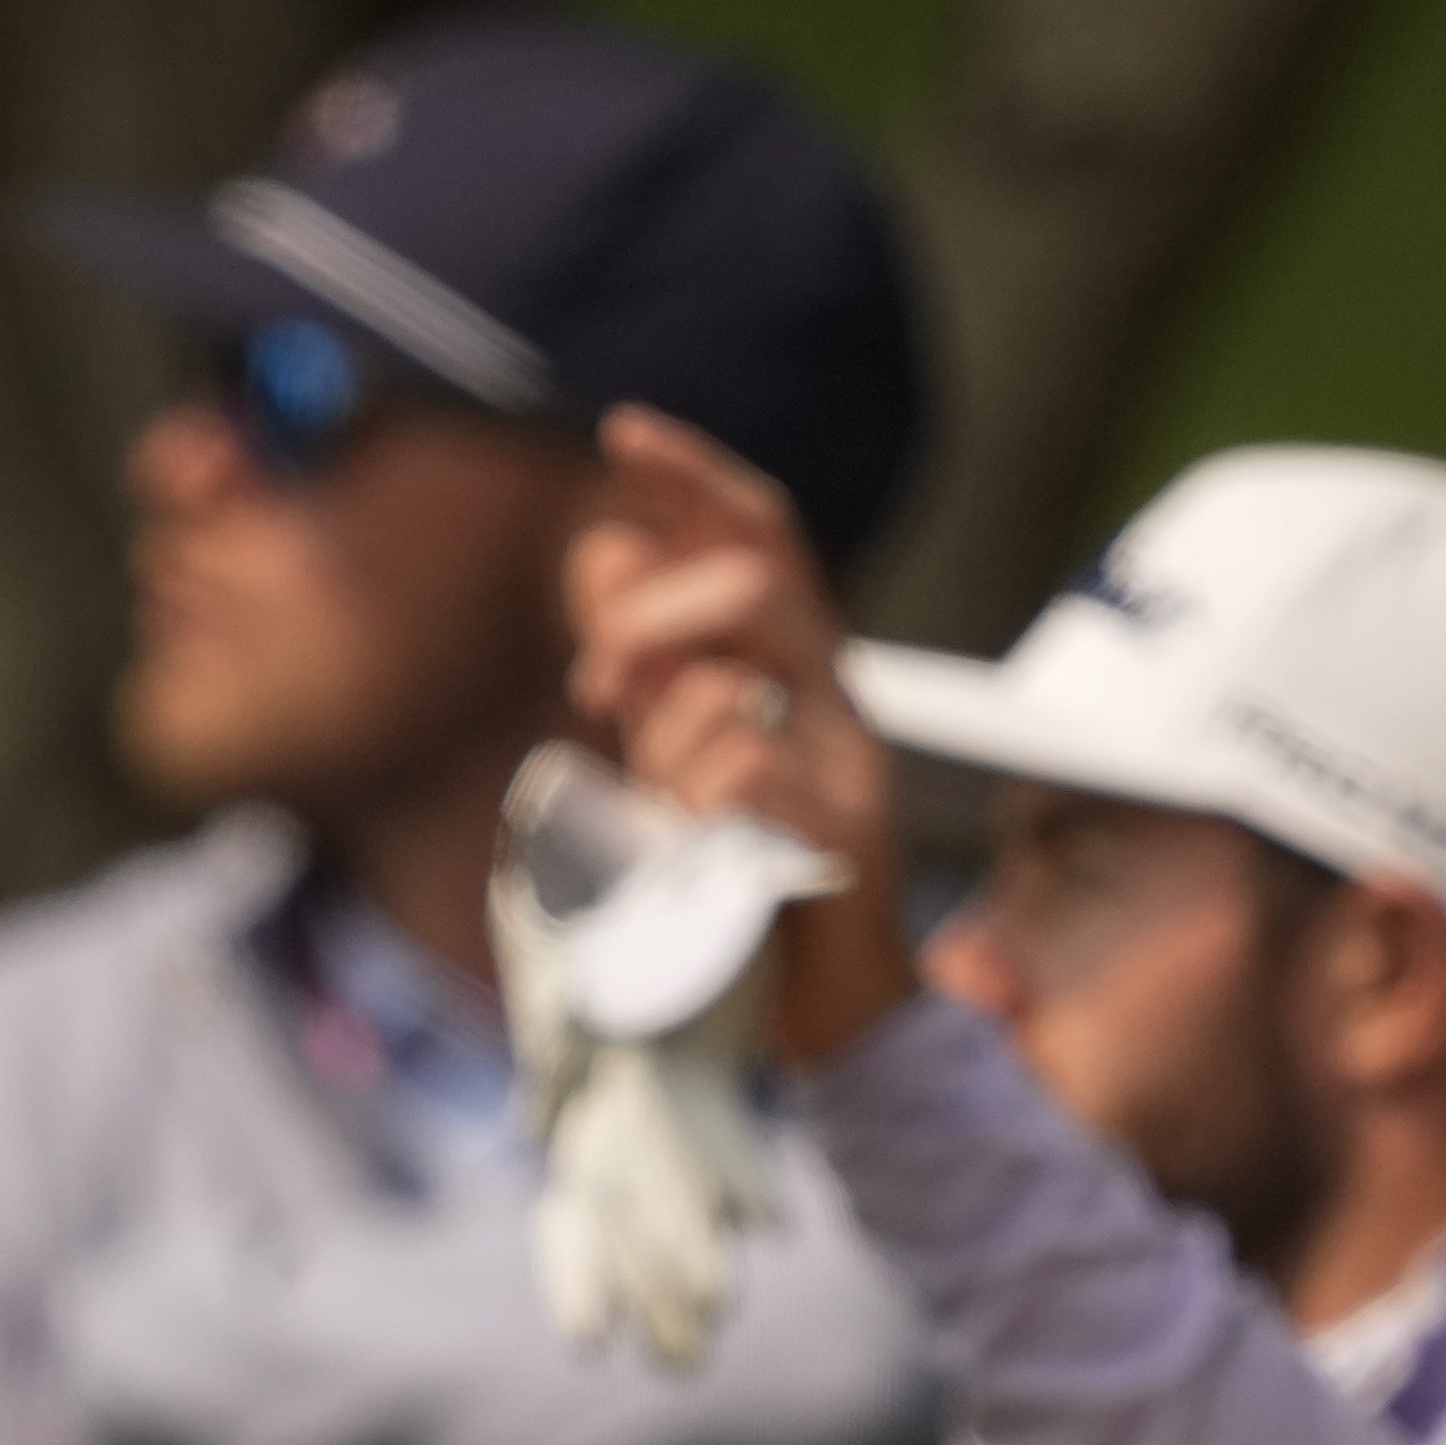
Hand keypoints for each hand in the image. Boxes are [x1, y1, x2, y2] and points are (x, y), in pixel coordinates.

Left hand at [561, 411, 913, 1059]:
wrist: (828, 1012)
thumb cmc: (741, 879)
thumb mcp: (672, 752)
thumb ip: (643, 661)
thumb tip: (601, 548)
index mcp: (796, 668)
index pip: (762, 532)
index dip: (695, 475)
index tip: (622, 432)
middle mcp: (835, 701)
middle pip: (759, 586)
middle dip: (654, 614)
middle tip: (593, 685)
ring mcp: (851, 770)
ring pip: (734, 695)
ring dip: (665, 746)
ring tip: (662, 809)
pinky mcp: (844, 846)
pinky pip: (744, 787)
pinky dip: (693, 812)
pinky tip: (695, 851)